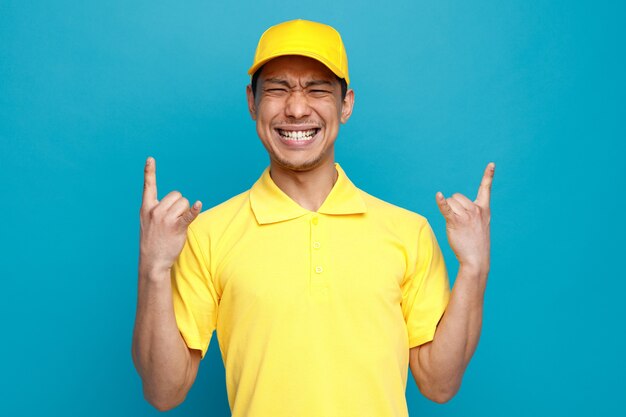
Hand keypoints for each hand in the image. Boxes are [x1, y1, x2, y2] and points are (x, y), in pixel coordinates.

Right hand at [139, 157, 201, 275]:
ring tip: (177, 226)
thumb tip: (176, 200)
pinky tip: (199, 205)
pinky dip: (194, 210)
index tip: (150, 159)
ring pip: (184, 203)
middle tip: (174, 220)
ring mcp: (165, 219)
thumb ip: (157, 209)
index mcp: (146, 208)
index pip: (148, 186)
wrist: (152, 262)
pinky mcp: (176, 227)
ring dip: (186, 212)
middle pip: (177, 195)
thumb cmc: (153, 241)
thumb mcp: (148, 222)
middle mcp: (155, 211)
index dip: (149, 172)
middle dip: (180, 204)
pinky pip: (188, 214)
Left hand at [435, 163, 494, 274]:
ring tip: (456, 226)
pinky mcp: (455, 222)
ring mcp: (466, 215)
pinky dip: (441, 202)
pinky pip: (446, 208)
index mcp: (484, 209)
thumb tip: (456, 204)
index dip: (488, 176)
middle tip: (459, 222)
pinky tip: (438, 196)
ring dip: (448, 211)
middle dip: (454, 206)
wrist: (477, 259)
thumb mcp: (481, 225)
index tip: (491, 164)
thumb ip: (473, 213)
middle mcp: (476, 209)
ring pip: (450, 202)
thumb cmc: (477, 243)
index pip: (486, 189)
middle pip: (457, 196)